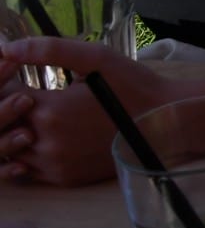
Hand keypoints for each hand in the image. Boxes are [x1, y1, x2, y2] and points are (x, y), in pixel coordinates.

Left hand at [0, 38, 175, 186]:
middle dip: (3, 104)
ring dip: (10, 130)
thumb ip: (48, 50)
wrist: (164, 122)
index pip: (2, 96)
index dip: (2, 78)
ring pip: (9, 150)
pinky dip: (22, 151)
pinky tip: (36, 133)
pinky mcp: (64, 178)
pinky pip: (26, 169)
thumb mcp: (95, 58)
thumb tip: (5, 48)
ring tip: (25, 111)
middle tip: (16, 88)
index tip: (10, 68)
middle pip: (1, 125)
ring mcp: (54, 165)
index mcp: (50, 111)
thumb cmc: (133, 85)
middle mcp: (47, 143)